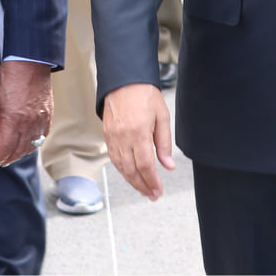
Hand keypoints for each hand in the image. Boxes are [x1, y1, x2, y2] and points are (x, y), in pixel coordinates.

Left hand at [0, 59, 52, 166]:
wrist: (30, 63)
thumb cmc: (10, 77)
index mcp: (13, 119)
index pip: (7, 147)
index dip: (0, 157)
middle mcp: (29, 123)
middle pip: (20, 149)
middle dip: (10, 158)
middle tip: (3, 162)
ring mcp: (40, 119)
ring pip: (33, 144)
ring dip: (23, 153)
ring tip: (14, 156)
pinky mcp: (48, 114)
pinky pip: (43, 135)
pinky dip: (36, 143)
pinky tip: (30, 144)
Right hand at [102, 83, 174, 199]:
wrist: (123, 80)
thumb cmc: (144, 94)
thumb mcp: (162, 116)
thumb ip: (164, 143)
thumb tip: (168, 165)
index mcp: (138, 132)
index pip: (145, 166)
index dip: (152, 182)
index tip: (158, 191)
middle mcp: (123, 137)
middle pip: (132, 171)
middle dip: (143, 186)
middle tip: (152, 195)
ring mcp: (112, 137)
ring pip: (121, 167)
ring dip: (132, 181)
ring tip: (143, 189)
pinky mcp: (107, 135)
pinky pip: (113, 158)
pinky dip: (122, 170)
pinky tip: (130, 175)